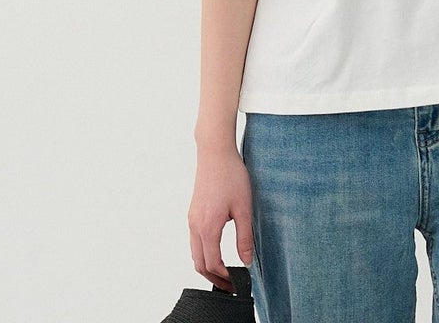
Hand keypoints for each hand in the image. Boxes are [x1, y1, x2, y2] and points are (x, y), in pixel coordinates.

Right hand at [187, 147, 254, 292]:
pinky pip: (194, 240)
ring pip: (195, 253)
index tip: (237, 284)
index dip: (225, 278)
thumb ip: (245, 237)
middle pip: (199, 263)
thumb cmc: (231, 176)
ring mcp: (192, 219)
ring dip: (207, 266)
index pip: (213, 264)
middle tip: (229, 286)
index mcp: (208, 227)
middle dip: (213, 278)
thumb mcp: (243, 207)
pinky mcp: (193, 212)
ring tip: (224, 272)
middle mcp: (195, 226)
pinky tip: (216, 251)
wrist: (215, 152)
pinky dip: (203, 252)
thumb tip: (247, 261)